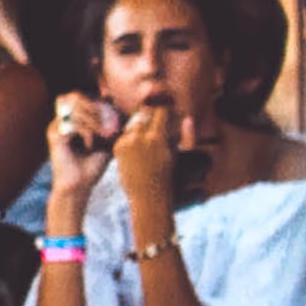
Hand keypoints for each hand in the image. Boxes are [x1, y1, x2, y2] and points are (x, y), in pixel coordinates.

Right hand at [46, 92, 120, 206]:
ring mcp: (56, 127)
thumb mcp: (107, 141)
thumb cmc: (92, 167)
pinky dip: (86, 131)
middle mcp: (61, 120)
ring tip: (103, 136)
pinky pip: (72, 123)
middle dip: (94, 106)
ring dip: (93, 120)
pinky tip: (90, 145)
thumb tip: (119, 105)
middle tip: (107, 122)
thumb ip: (111, 123)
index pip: (80, 96)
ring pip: (75, 108)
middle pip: (75, 96)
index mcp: (71, 120)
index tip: (109, 104)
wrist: (79, 187)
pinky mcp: (54, 135)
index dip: (94, 97)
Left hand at [112, 96, 194, 225]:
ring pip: (133, 124)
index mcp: (156, 138)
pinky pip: (125, 135)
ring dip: (140, 127)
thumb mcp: (178, 156)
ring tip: (148, 140)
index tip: (167, 113)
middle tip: (156, 125)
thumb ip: (185, 136)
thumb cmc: (168, 177)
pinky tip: (138, 150)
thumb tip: (188, 119)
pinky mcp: (118, 148)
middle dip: (150, 117)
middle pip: (144, 114)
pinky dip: (131, 139)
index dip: (165, 110)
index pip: (160, 111)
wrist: (148, 196)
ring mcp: (126, 143)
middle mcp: (139, 138)